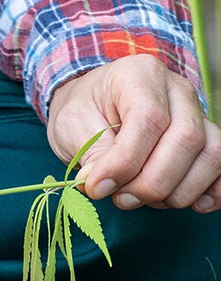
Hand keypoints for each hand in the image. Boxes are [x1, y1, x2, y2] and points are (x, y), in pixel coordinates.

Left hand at [46, 54, 220, 212]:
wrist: (94, 105)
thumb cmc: (84, 111)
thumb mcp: (72, 125)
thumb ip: (90, 153)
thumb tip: (102, 185)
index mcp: (140, 76)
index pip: (149, 119)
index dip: (125, 161)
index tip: (98, 187)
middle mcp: (178, 91)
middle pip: (186, 139)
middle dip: (152, 182)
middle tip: (120, 198)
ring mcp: (198, 114)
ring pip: (211, 155)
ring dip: (177, 191)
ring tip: (140, 199)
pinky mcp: (207, 138)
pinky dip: (213, 190)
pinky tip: (191, 205)